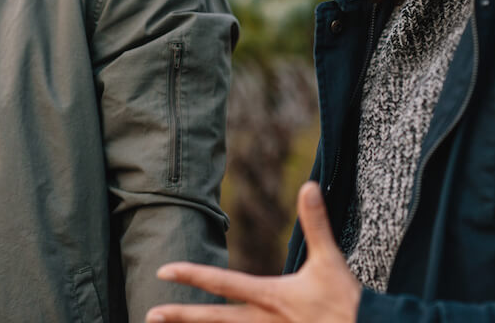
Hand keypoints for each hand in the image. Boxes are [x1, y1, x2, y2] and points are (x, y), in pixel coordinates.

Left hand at [146, 182, 361, 321]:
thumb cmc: (345, 301)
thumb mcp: (329, 261)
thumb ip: (315, 224)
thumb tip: (308, 185)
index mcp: (270, 297)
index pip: (222, 282)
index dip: (192, 275)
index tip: (164, 270)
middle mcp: (263, 322)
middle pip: (214, 320)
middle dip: (181, 318)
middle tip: (150, 314)